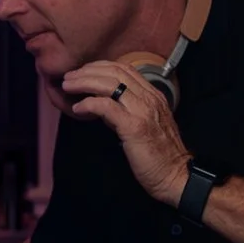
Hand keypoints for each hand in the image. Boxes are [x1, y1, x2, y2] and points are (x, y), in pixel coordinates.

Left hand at [61, 60, 191, 203]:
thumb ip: (126, 110)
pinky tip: (78, 108)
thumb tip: (102, 103)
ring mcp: (142, 111)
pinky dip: (88, 103)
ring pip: (109, 84)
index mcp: (154, 95)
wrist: (175, 175)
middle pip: (114, 72)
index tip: (83, 72)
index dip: (100, 66)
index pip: (125, 69)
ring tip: (68, 86)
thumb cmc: (160, 155)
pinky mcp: (133, 126)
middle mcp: (150, 98)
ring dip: (84, 82)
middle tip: (70, 77)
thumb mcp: (145, 124)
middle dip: (88, 71)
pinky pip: (106, 106)